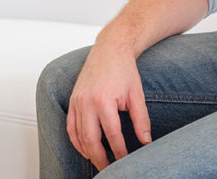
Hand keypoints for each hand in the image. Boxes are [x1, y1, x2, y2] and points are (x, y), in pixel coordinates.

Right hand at [67, 40, 151, 170]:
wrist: (110, 49)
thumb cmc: (124, 70)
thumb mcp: (137, 94)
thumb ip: (141, 119)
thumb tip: (146, 141)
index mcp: (104, 100)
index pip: (112, 135)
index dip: (120, 151)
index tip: (126, 160)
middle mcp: (87, 102)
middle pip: (91, 140)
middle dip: (100, 158)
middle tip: (110, 169)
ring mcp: (77, 102)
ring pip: (78, 136)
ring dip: (88, 152)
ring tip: (100, 162)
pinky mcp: (72, 100)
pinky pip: (70, 127)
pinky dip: (76, 141)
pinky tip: (85, 149)